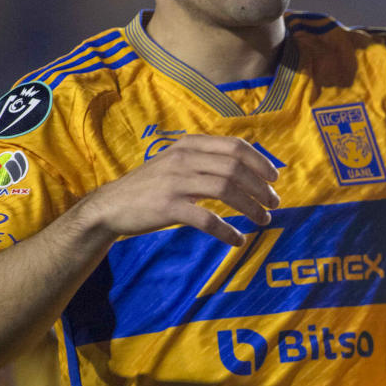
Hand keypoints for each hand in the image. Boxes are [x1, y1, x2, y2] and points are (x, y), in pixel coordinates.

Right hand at [78, 134, 280, 245]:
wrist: (111, 206)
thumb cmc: (153, 186)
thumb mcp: (178, 162)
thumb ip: (208, 160)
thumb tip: (249, 169)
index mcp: (190, 145)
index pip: (235, 146)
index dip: (260, 162)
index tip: (275, 178)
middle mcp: (184, 158)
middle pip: (236, 168)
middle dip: (261, 187)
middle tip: (274, 203)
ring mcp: (175, 182)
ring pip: (226, 190)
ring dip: (251, 207)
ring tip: (263, 220)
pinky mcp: (168, 207)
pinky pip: (207, 219)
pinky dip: (227, 231)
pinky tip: (237, 240)